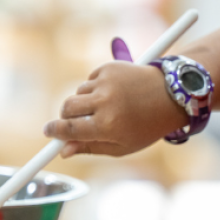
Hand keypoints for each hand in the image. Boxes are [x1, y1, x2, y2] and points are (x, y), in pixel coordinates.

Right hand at [44, 62, 186, 157]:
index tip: (48, 132)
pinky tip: (113, 94)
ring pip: (77, 94)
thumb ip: (90, 148)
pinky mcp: (109, 68)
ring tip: (106, 108)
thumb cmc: (147, 126)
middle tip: (74, 123)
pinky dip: (95, 89)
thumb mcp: (122, 146)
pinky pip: (89, 81)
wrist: (171, 96)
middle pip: (66, 108)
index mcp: (107, 125)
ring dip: (84, 103)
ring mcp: (106, 82)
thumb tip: (63, 151)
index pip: (68, 129)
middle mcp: (105, 102)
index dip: (54, 131)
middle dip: (65, 117)